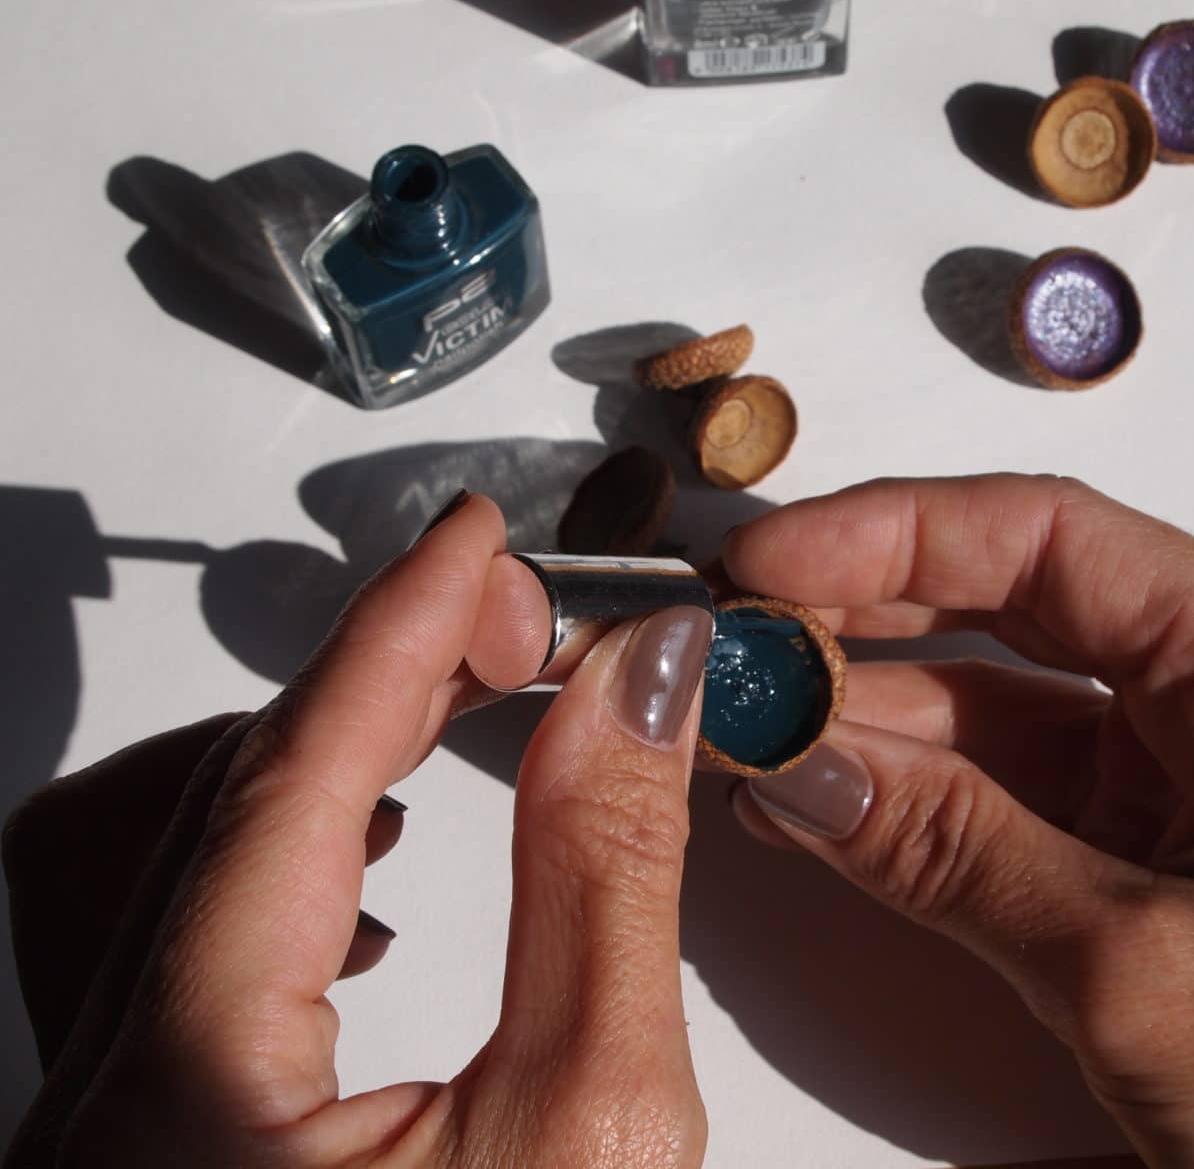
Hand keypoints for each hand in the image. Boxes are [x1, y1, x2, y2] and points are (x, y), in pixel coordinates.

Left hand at [4, 493, 712, 1167]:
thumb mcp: (594, 1125)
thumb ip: (603, 884)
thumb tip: (633, 690)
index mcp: (183, 1094)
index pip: (288, 787)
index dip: (396, 634)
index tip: (475, 544)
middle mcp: (103, 1107)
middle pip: (211, 800)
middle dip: (375, 683)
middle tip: (508, 621)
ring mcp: (112, 1129)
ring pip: (147, 851)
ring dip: (302, 756)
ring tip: (436, 717)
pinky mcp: (151, 1146)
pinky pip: (155, 936)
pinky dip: (260, 848)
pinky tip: (359, 859)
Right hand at [723, 475, 1193, 1167]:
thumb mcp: (1136, 969)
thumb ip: (949, 851)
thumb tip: (792, 763)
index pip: (1052, 538)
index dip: (890, 533)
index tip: (764, 565)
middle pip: (1018, 603)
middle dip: (866, 615)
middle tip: (735, 640)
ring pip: (1002, 705)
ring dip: (873, 718)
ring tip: (746, 728)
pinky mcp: (1165, 859)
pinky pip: (1017, 797)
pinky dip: (915, 801)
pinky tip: (818, 806)